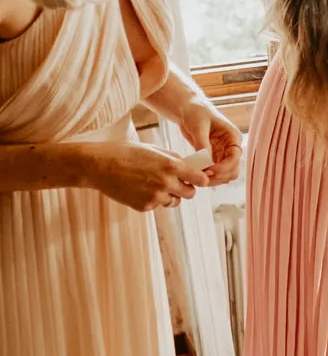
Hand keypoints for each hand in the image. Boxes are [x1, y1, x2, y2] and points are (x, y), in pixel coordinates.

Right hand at [80, 141, 205, 211]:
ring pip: (173, 201)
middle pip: (190, 194)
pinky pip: (156, 205)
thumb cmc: (124, 153)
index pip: (200, 179)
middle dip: (185, 189)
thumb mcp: (152, 148)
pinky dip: (151, 200)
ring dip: (169, 196)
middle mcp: (166, 182)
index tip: (197, 179)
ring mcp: (155, 197)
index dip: (200, 179)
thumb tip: (187, 164)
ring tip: (153, 184)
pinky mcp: (144, 207)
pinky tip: (138, 189)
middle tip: (176, 183)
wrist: (99, 166)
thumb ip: (172, 157)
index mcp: (171, 165)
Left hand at [177, 96, 242, 183]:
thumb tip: (205, 161)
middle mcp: (231, 147)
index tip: (208, 170)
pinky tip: (195, 174)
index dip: (223, 168)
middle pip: (233, 170)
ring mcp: (222, 154)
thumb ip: (203, 144)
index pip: (235, 158)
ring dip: (213, 180)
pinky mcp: (213, 158)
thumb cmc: (195, 112)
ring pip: (225, 175)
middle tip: (202, 177)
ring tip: (197, 177)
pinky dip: (206, 177)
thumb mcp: (199, 126)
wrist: (188, 109)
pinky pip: (214, 173)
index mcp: (233, 137)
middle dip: (219, 177)